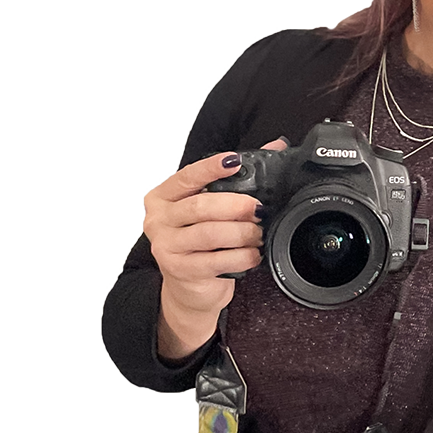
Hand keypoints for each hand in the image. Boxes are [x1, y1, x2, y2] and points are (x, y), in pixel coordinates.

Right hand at [144, 138, 287, 355]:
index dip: (211, 168)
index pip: (187, 176)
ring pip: (210, 233)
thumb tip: (274, 146)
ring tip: (258, 234)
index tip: (234, 161)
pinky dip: (242, 256)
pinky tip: (253, 254)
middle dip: (236, 206)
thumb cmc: (199, 244)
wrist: (189, 287)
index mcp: (163, 197)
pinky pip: (217, 260)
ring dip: (242, 233)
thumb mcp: (210, 210)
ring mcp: (166, 246)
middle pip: (201, 206)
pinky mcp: (180, 270)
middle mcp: (159, 220)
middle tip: (258, 209)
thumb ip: (235, 179)